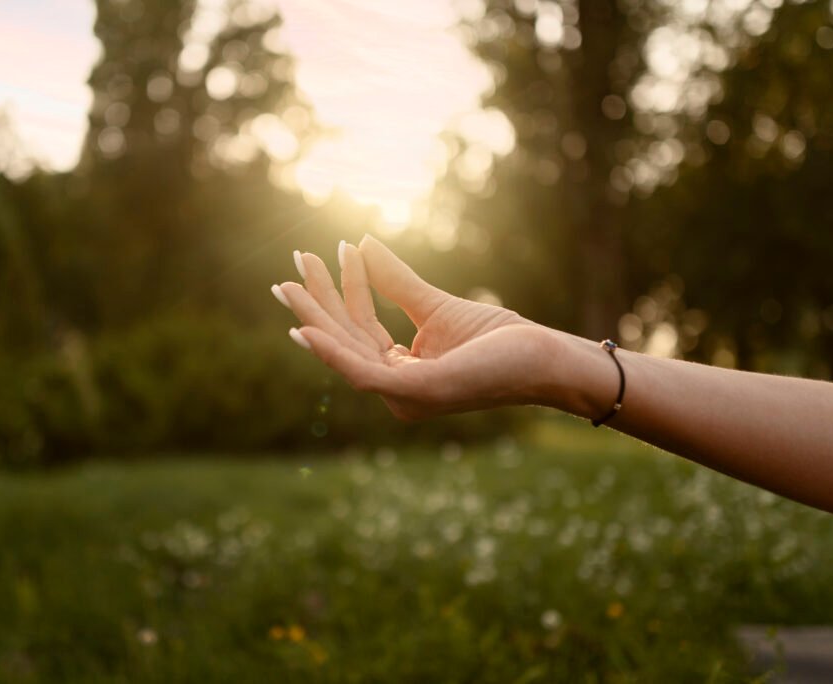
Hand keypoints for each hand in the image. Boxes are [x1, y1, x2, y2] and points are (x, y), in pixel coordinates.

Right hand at [272, 235, 556, 419]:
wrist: (543, 358)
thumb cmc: (499, 340)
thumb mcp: (436, 305)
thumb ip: (396, 281)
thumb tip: (361, 243)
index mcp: (401, 373)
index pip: (361, 327)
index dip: (343, 288)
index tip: (335, 248)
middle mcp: (396, 391)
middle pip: (346, 338)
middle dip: (316, 301)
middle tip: (293, 262)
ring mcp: (403, 397)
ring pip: (346, 351)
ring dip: (315, 316)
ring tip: (289, 283)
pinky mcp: (415, 393)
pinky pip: (361, 373)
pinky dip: (330, 352)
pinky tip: (305, 329)